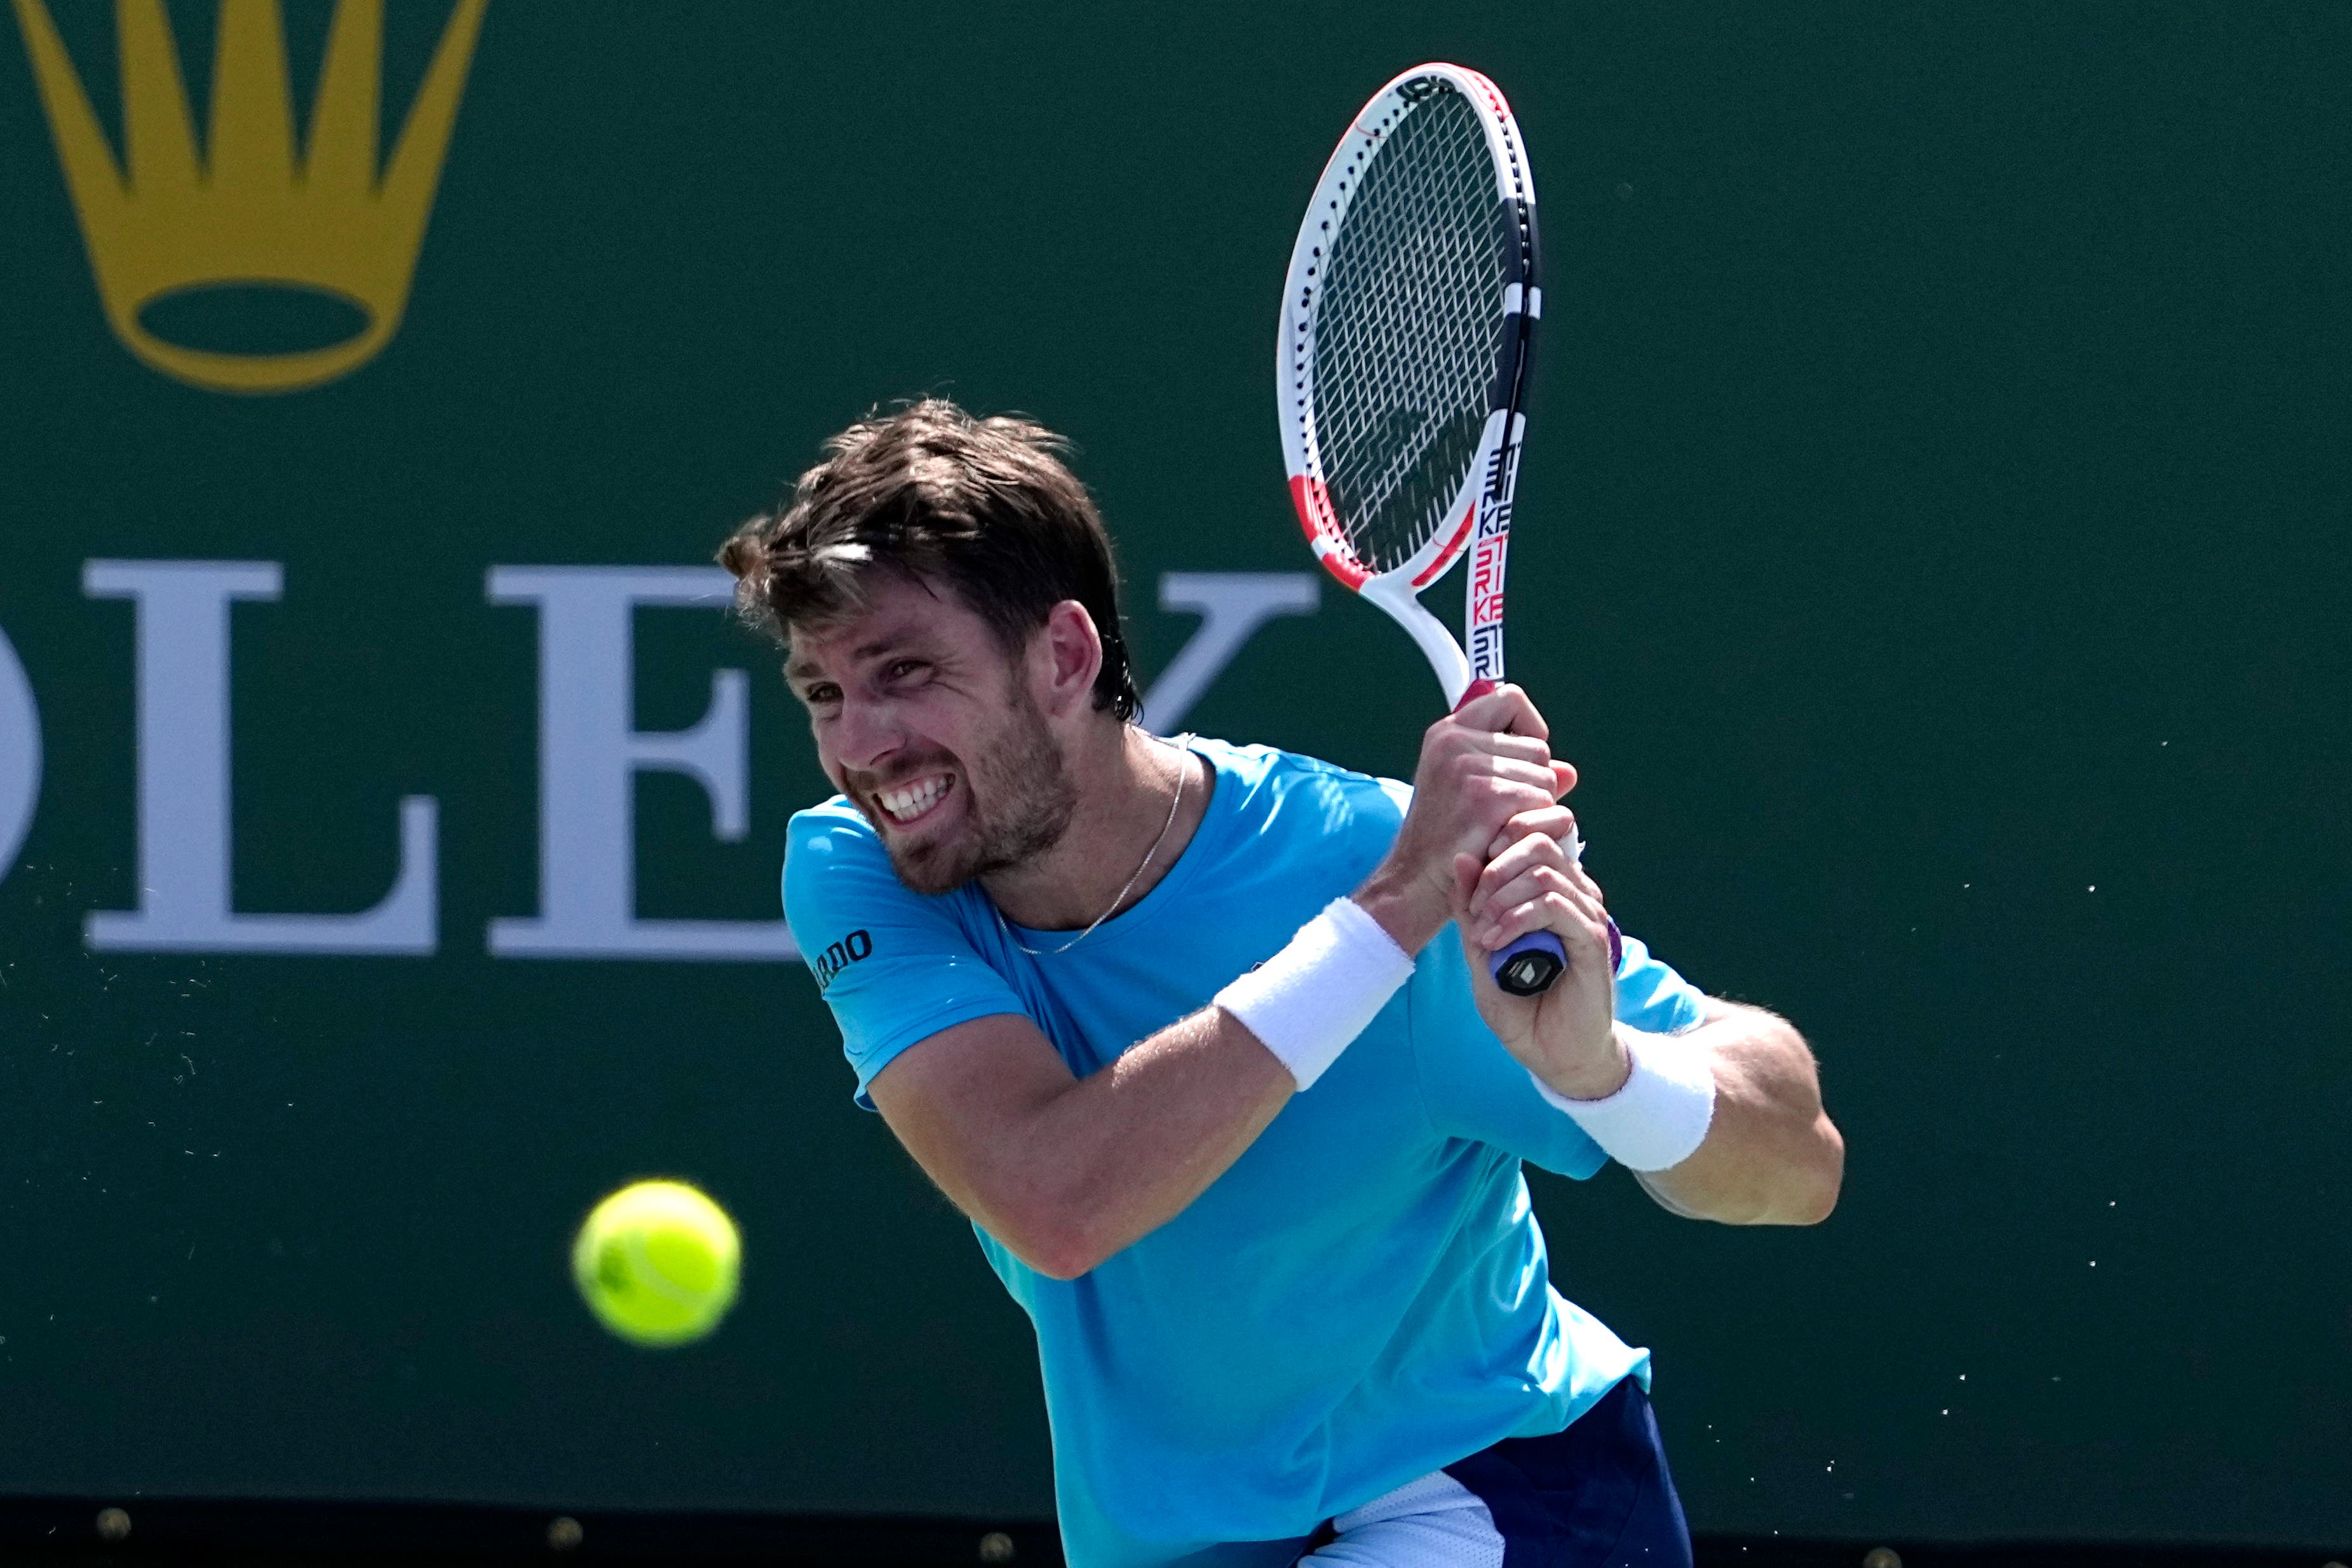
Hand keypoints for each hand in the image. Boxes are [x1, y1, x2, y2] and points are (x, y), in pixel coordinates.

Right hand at [1354, 685, 1574, 953]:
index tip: (1523, 756)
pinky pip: (1543, 801)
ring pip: (1546, 777)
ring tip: (1500, 827)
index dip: (1528, 725)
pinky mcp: (1487, 798)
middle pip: (1538, 746)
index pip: (1509, 698)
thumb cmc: (1445, 839)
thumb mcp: (1468, 791)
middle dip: (1535, 780)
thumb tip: (1568, 771)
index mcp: (1447, 733)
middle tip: (1503, 811)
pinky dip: (1533, 825)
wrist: (1415, 881)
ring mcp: (1470, 769)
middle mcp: (1455, 741)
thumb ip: (1516, 771)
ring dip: (1535, 808)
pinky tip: (1505, 838)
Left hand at [1454, 816, 1625, 1098]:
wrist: (1554, 1055)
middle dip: (1494, 872)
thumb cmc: (1521, 1006)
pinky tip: (1496, 942)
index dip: (1495, 849)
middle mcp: (1576, 895)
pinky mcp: (1594, 939)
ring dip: (1501, 898)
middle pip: (1537, 843)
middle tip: (1474, 913)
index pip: (1529, 837)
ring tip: (1482, 934)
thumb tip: (1461, 858)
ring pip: (1543, 872)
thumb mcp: (1480, 950)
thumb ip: (1471, 907)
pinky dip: (1517, 918)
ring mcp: (1587, 915)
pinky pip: (1555, 905)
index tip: (1470, 891)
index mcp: (1552, 891)